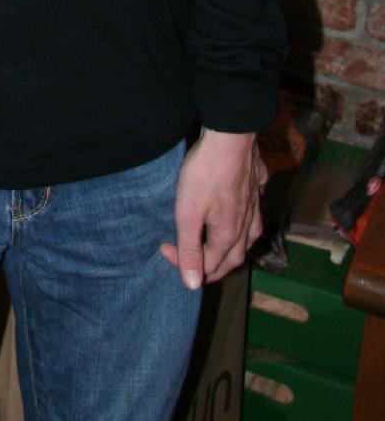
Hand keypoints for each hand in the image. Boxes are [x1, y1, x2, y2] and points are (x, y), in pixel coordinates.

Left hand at [160, 128, 265, 288]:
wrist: (230, 136)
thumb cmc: (205, 173)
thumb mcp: (188, 213)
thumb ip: (190, 249)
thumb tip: (192, 285)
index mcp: (229, 235)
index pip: (209, 266)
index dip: (184, 263)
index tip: (163, 248)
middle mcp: (247, 225)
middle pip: (233, 258)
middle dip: (212, 267)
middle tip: (191, 262)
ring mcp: (255, 205)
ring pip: (248, 237)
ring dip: (233, 248)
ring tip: (220, 249)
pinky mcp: (256, 185)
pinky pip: (255, 211)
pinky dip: (247, 221)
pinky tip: (243, 213)